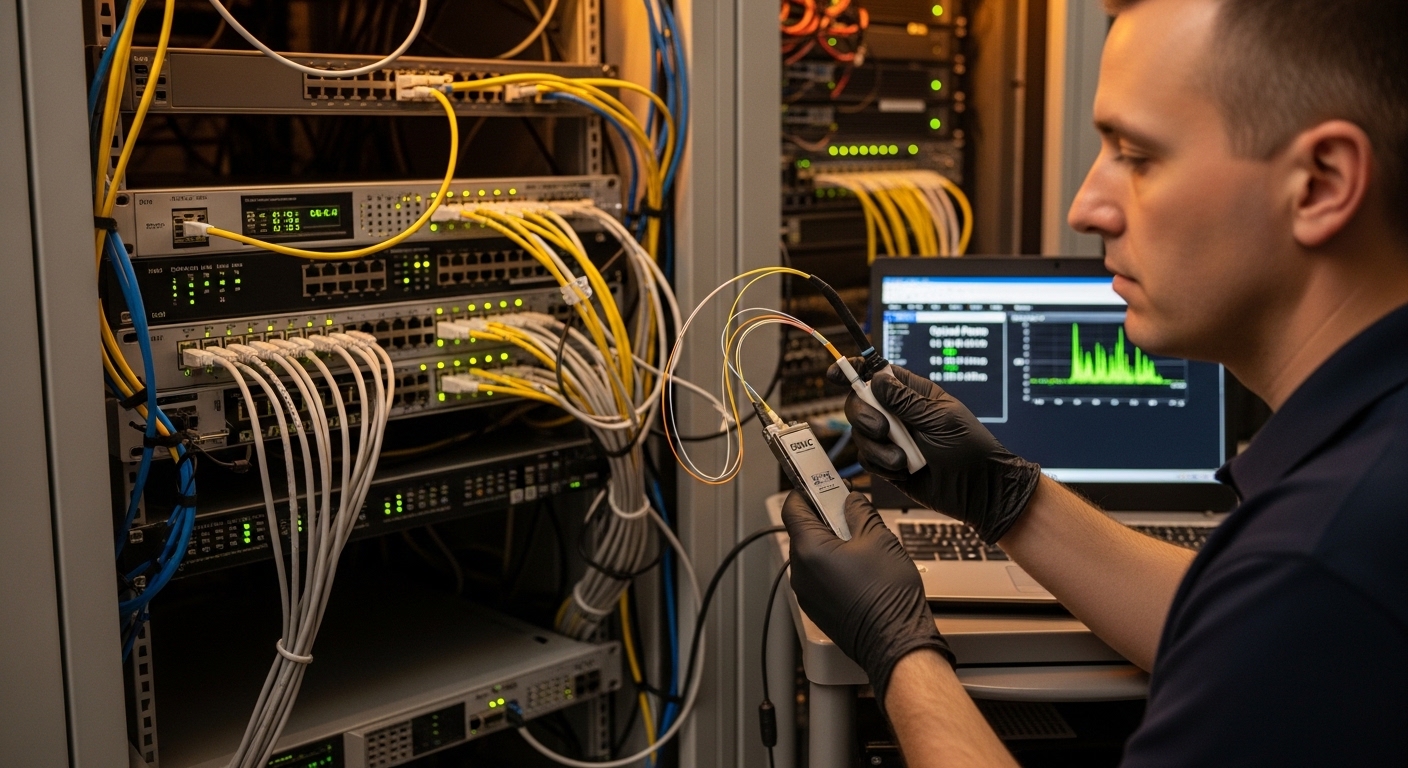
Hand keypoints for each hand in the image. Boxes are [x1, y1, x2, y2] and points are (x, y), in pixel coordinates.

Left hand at [782, 490, 953, 707]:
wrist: (895, 641)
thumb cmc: (888, 595)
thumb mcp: (878, 538)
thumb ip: (858, 511)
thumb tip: (850, 499)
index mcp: (809, 550)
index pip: (792, 507)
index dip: (806, 491)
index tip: (821, 483)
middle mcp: (800, 572)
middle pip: (801, 531)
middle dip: (823, 516)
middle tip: (848, 509)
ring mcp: (806, 592)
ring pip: (810, 554)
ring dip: (829, 540)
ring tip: (860, 540)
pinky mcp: (816, 607)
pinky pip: (817, 575)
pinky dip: (831, 563)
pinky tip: (858, 566)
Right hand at [827, 361, 1042, 543]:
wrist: (978, 491)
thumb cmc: (970, 449)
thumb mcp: (940, 419)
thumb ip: (905, 401)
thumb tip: (876, 379)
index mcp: (913, 394)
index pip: (878, 374)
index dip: (855, 370)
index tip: (837, 373)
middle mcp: (898, 414)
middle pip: (859, 403)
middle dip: (864, 416)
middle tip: (882, 429)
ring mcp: (892, 439)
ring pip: (860, 435)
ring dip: (879, 449)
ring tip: (905, 460)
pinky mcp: (887, 463)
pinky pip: (867, 460)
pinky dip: (882, 466)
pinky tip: (904, 471)